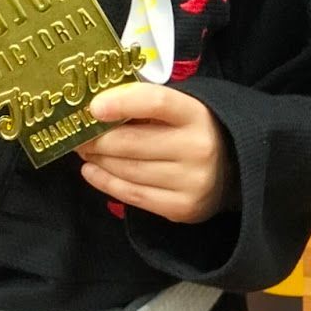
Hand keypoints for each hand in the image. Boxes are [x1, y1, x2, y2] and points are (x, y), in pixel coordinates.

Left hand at [78, 84, 234, 223]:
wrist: (233, 170)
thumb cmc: (192, 130)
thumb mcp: (179, 109)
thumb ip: (145, 105)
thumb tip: (95, 107)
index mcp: (196, 114)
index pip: (157, 102)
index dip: (122, 102)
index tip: (93, 107)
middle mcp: (197, 148)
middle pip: (133, 142)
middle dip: (97, 139)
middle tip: (77, 134)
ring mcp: (191, 182)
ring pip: (129, 170)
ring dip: (99, 160)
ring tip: (84, 151)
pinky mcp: (182, 208)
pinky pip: (134, 195)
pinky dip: (106, 183)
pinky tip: (92, 171)